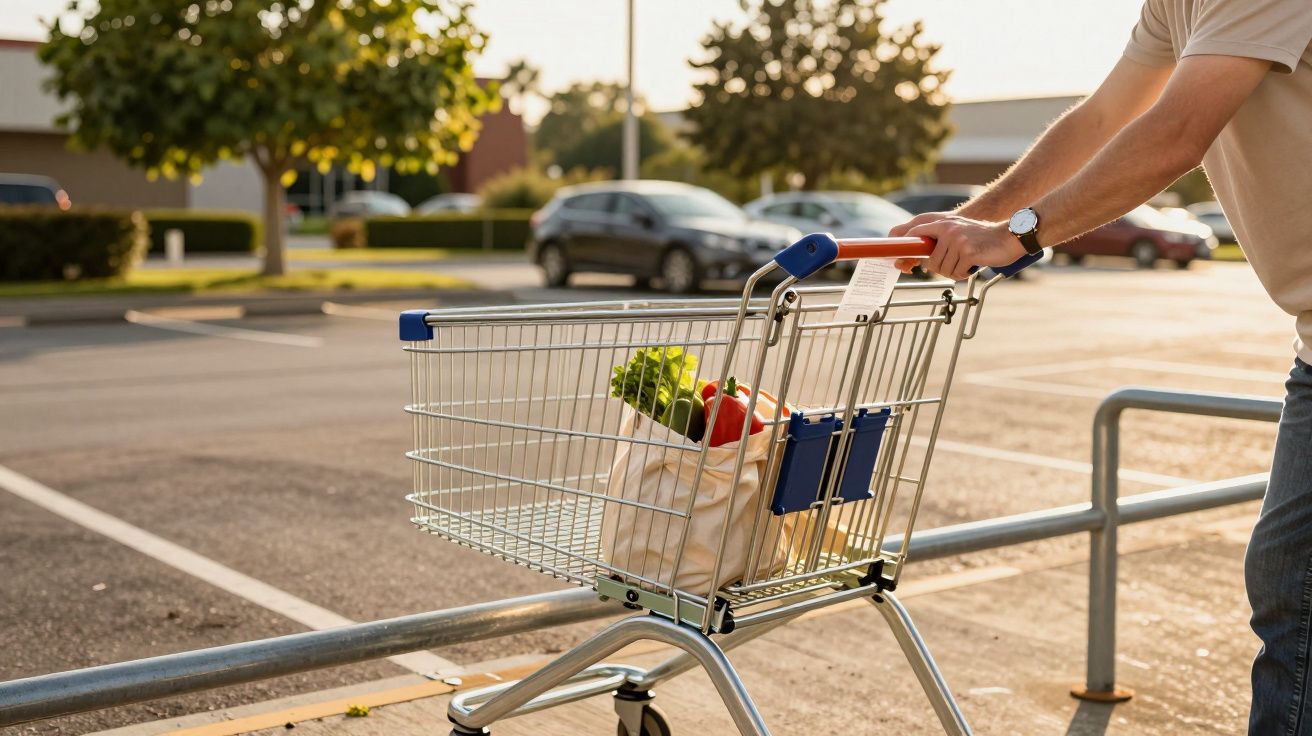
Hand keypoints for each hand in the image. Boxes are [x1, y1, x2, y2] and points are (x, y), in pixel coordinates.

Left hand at [889, 214, 1027, 280]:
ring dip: (955, 272)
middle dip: (943, 269)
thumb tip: (919, 259)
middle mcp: (948, 230)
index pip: (915, 234)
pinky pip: (957, 273)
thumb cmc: (984, 239)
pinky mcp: (967, 252)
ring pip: (943, 270)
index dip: (906, 250)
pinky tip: (974, 265)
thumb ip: (940, 240)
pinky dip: (965, 274)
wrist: (1010, 236)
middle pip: (931, 263)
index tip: (901, 262)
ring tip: (968, 262)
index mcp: (943, 224)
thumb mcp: (959, 231)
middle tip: (957, 264)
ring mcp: (957, 241)